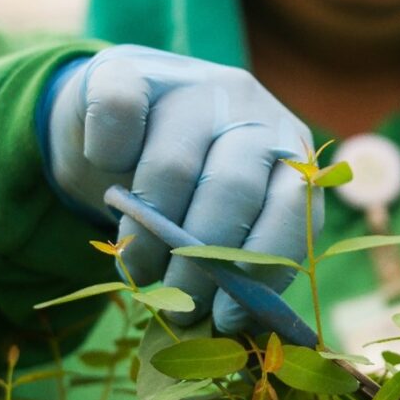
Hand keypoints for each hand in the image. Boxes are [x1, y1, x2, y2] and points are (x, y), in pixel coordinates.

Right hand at [43, 45, 315, 330]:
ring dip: (147, 233)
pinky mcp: (130, 69)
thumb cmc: (186, 189)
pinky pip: (116, 117)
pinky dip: (105, 157)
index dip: (261, 270)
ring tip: (138, 271)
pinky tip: (106, 176)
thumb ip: (235, 262)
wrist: (122, 118)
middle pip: (232, 190)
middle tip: (177, 305)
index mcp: (288, 152)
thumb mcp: (222, 223)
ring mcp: (193, 82)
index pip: (293, 210)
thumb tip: (231, 330)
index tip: (230, 319)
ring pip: (172, 167)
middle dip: (200, 262)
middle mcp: (251, 109)